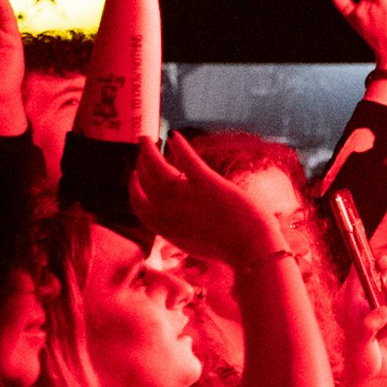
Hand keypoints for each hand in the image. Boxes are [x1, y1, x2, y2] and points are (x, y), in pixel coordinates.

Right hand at [126, 132, 290, 267]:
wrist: (252, 250)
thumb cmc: (231, 249)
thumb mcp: (197, 244)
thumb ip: (183, 231)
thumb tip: (182, 222)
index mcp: (166, 230)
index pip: (139, 206)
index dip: (134, 189)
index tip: (134, 175)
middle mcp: (169, 213)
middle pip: (146, 184)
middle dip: (141, 166)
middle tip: (143, 152)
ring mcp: (187, 197)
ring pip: (157, 169)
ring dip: (149, 152)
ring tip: (146, 140)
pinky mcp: (207, 183)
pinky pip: (187, 160)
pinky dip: (179, 147)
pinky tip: (174, 136)